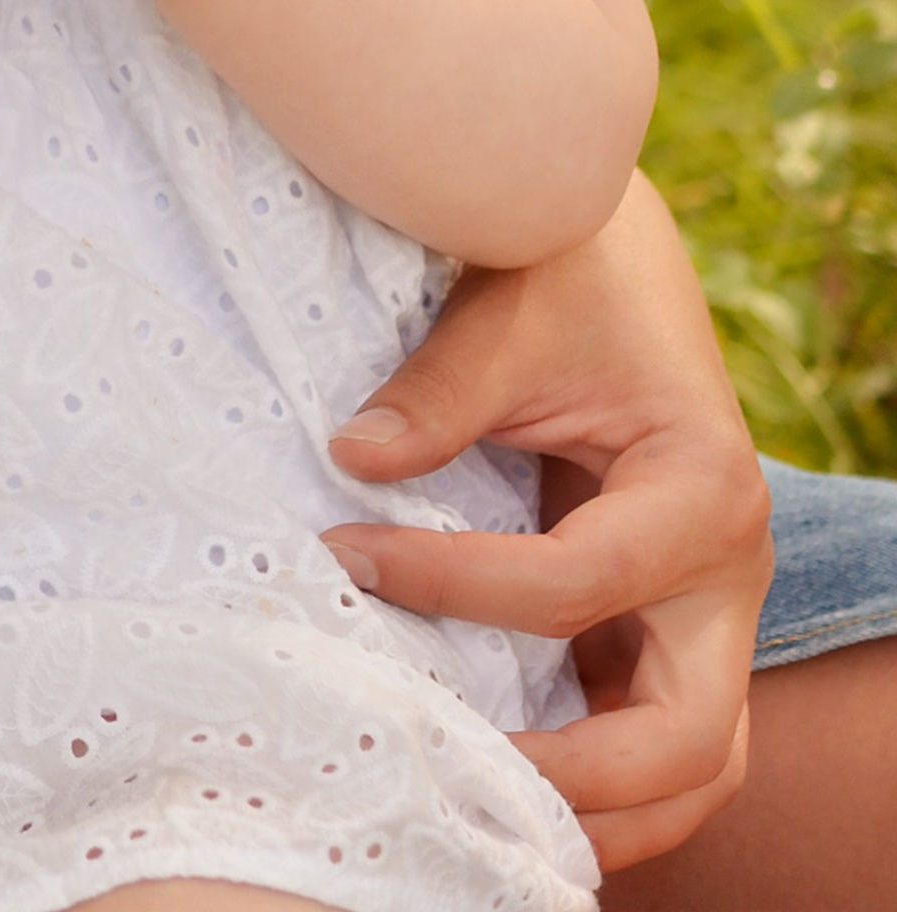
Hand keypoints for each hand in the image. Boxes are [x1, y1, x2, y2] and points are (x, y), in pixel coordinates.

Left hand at [319, 175, 768, 871]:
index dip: (454, 586)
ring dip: (595, 809)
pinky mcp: (662, 622)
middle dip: (570, 773)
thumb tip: (350, 461)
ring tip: (472, 812)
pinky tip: (493, 778)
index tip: (344, 555)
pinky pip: (647, 731)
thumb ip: (437, 394)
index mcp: (702, 490)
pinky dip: (592, 778)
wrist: (606, 258)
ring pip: (689, 765)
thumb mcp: (506, 317)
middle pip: (685, 738)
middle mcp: (727, 572)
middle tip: (443, 765)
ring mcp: (702, 610)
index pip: (576, 586)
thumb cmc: (563, 275)